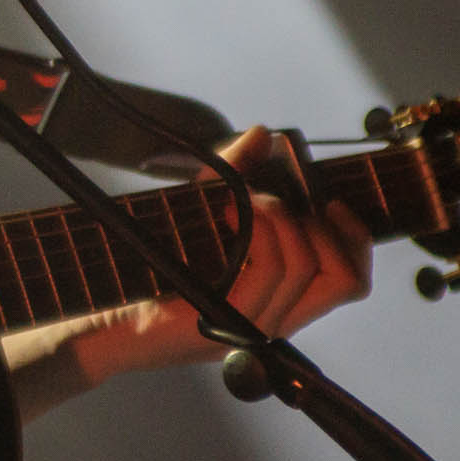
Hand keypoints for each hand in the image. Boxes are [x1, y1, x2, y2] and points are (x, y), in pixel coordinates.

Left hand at [68, 126, 375, 380]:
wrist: (103, 314)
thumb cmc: (153, 265)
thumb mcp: (198, 209)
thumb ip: (234, 172)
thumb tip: (263, 134)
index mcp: (281, 299)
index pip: (350, 281)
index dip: (356, 239)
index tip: (332, 201)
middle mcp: (275, 318)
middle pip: (342, 278)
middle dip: (319, 225)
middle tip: (279, 199)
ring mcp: (252, 326)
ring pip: (304, 267)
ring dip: (280, 219)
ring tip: (246, 202)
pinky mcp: (225, 321)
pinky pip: (267, 272)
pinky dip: (258, 232)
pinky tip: (231, 214)